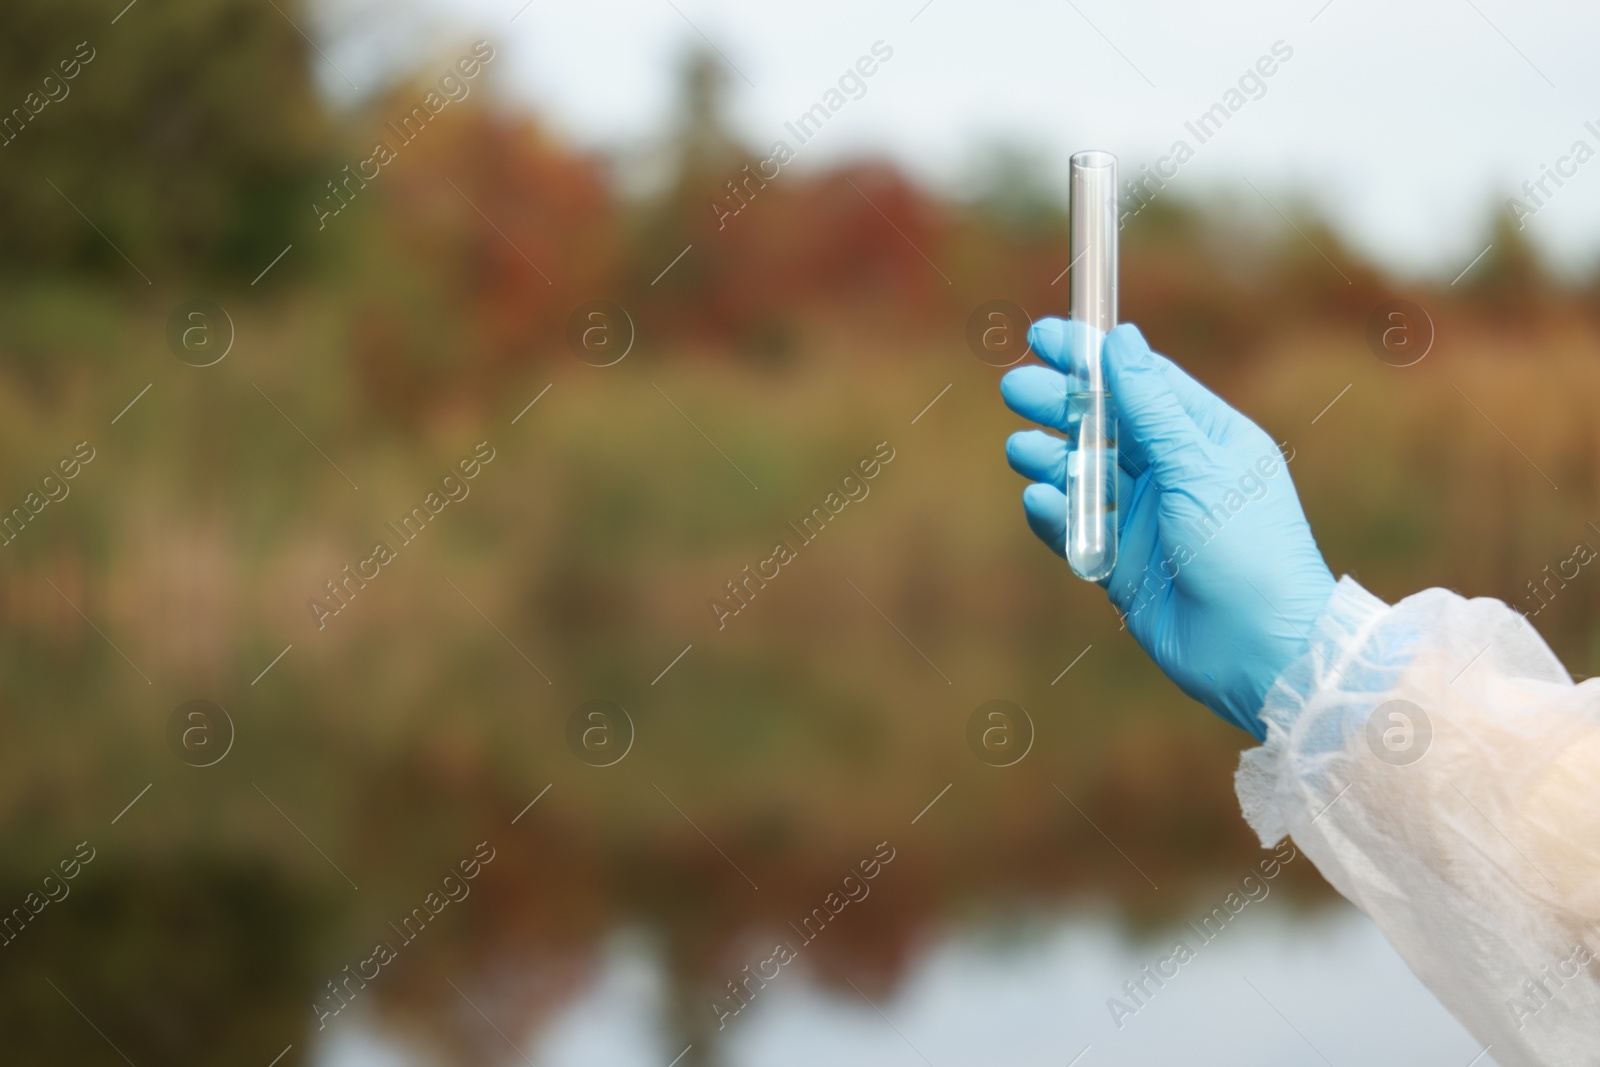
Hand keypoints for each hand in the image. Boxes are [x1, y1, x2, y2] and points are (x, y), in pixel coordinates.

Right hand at [1000, 319, 1336, 737]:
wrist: (1259, 652)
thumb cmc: (1247, 550)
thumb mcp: (1199, 467)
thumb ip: (1152, 407)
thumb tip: (1123, 341)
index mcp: (1204, 437)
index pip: (1138, 381)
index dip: (1090, 357)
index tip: (1044, 335)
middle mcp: (1172, 473)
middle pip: (1102, 424)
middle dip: (1057, 405)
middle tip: (1014, 388)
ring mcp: (1144, 519)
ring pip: (1082, 476)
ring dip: (1050, 460)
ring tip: (1020, 449)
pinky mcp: (1120, 564)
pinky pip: (1075, 529)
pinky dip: (1054, 515)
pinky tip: (1037, 501)